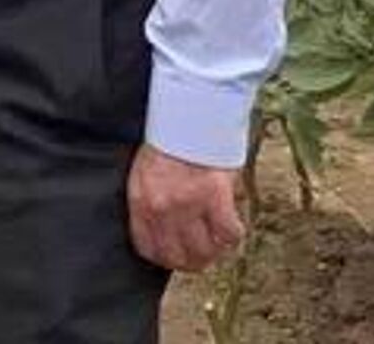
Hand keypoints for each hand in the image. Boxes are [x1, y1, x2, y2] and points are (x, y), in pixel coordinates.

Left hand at [126, 145, 244, 271]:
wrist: (188, 113)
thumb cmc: (168, 140)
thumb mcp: (144, 171)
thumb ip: (150, 201)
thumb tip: (164, 231)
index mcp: (140, 199)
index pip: (147, 248)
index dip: (164, 258)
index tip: (175, 255)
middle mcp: (162, 207)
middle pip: (177, 257)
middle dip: (191, 260)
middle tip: (202, 252)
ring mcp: (189, 204)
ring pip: (205, 252)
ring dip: (214, 250)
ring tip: (217, 239)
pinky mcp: (215, 198)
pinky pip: (229, 234)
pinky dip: (233, 232)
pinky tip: (232, 221)